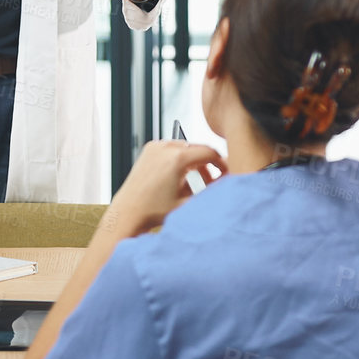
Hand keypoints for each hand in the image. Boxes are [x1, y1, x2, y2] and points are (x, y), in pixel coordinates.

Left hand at [102, 140, 226, 236]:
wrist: (129, 212)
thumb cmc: (156, 211)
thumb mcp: (189, 203)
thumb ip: (211, 190)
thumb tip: (229, 182)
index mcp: (177, 158)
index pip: (209, 152)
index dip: (221, 163)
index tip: (226, 173)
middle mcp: (166, 147)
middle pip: (197, 148)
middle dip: (208, 163)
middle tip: (213, 180)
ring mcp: (155, 146)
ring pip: (185, 147)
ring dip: (194, 161)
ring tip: (196, 182)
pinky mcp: (148, 149)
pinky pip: (172, 149)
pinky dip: (180, 159)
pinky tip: (181, 178)